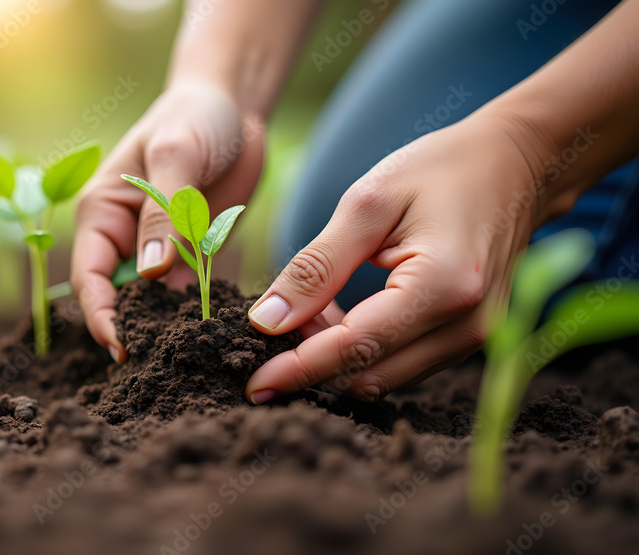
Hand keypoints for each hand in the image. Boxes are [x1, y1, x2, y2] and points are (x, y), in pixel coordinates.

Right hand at [71, 82, 264, 361]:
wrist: (234, 105)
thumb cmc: (193, 117)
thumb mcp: (177, 155)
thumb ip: (164, 213)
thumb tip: (149, 275)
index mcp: (101, 211)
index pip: (89, 277)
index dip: (101, 316)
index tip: (122, 348)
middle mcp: (122, 236)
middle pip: (117, 299)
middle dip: (134, 331)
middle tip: (160, 367)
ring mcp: (155, 249)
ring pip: (153, 303)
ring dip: (167, 328)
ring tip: (190, 358)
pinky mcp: (189, 255)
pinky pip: (188, 294)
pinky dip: (197, 314)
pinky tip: (216, 334)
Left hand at [244, 113, 566, 403]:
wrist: (516, 164)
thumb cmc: (441, 170)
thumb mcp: (367, 203)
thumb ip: (315, 267)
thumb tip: (266, 322)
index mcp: (443, 286)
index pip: (355, 348)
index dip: (298, 369)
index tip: (253, 385)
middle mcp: (468, 326)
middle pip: (368, 374)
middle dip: (311, 361)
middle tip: (273, 324)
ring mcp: (476, 339)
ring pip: (383, 376)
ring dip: (335, 357)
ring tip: (310, 308)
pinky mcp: (470, 340)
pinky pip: (402, 363)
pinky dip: (362, 350)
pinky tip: (338, 313)